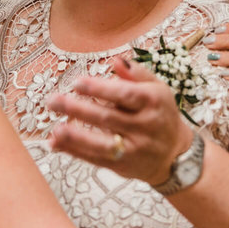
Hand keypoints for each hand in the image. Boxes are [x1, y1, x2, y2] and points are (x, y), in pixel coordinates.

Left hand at [45, 58, 193, 185]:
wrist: (174, 154)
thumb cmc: (160, 114)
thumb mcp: (157, 89)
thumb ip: (136, 74)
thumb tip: (115, 61)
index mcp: (153, 102)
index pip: (125, 94)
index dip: (100, 88)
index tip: (77, 83)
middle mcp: (145, 126)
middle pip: (108, 118)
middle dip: (78, 109)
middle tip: (54, 100)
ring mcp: (134, 149)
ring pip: (101, 143)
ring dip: (75, 137)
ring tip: (55, 128)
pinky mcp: (123, 166)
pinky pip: (95, 159)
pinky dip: (73, 151)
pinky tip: (55, 142)